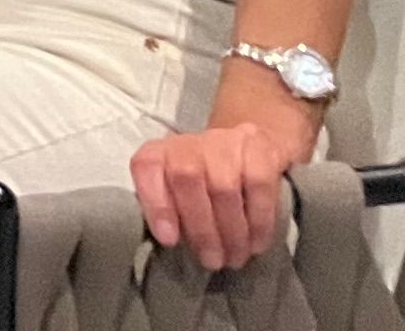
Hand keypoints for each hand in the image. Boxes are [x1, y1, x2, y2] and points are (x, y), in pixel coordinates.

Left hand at [129, 106, 307, 270]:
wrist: (248, 144)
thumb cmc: (204, 177)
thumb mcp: (176, 188)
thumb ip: (169, 209)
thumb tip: (173, 241)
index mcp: (159, 153)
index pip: (146, 168)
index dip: (156, 204)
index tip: (169, 240)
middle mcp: (188, 144)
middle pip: (187, 181)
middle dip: (201, 230)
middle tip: (213, 261)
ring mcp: (224, 144)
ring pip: (224, 189)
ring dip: (231, 232)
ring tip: (234, 258)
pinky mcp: (259, 152)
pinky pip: (259, 189)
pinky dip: (258, 222)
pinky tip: (257, 245)